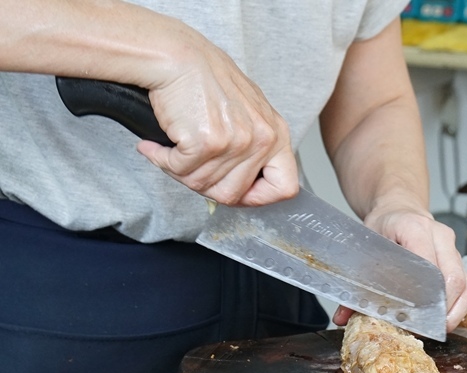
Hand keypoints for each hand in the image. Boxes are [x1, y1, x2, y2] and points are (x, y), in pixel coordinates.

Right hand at [136, 35, 297, 206]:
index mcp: (276, 134)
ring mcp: (236, 142)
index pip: (285, 187)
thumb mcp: (248, 112)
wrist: (175, 55)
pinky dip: (162, 161)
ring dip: (180, 171)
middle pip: (233, 194)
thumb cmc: (206, 79)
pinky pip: (180, 170)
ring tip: (174, 149)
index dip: (259, 198)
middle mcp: (262, 139)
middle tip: (189, 166)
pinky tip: (157, 147)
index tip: (240, 194)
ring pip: (203, 185)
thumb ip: (254, 147)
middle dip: (205, 186)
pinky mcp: (207, 142)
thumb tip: (246, 186)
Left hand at [332, 206, 466, 333]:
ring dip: (453, 313)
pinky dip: (458, 308)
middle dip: (440, 310)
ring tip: (436, 330)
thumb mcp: (366, 247)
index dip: (422, 293)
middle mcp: (440, 236)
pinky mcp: (460, 261)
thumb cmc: (383, 228)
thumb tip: (343, 316)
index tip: (411, 316)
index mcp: (414, 227)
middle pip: (452, 278)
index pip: (426, 263)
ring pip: (466, 287)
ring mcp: (454, 249)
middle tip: (423, 328)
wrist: (399, 209)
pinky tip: (443, 321)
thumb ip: (356, 282)